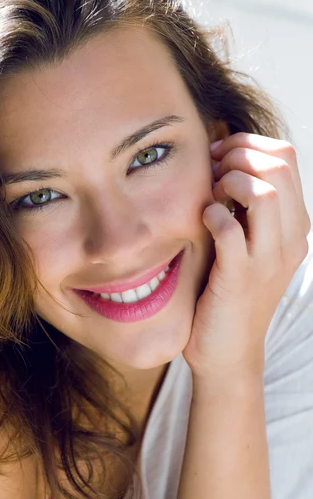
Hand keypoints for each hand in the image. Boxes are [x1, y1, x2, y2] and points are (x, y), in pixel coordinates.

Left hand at [182, 132, 310, 380]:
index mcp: (295, 225)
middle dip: (237, 155)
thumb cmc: (229, 290)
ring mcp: (267, 260)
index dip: (247, 145)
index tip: (217, 157)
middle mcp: (290, 238)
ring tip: (210, 195)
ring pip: (263, 192)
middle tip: (211, 172)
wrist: (228, 353)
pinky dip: (212, 215)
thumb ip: (245, 205)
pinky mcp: (239, 279)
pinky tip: (202, 221)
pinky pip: (231, 230)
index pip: (286, 156)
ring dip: (228, 182)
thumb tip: (219, 157)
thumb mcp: (249, 243)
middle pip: (279, 164)